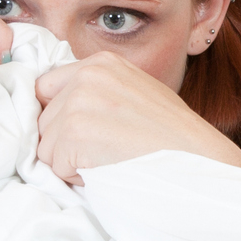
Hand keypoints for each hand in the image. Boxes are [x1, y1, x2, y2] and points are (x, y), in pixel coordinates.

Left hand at [34, 51, 240, 182]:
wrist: (198, 161)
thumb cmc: (171, 140)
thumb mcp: (135, 96)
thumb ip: (97, 94)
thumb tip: (55, 111)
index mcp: (101, 63)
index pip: (46, 89)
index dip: (59, 118)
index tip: (85, 134)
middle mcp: (86, 75)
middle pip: (42, 120)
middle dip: (65, 143)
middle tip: (107, 150)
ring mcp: (78, 102)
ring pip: (44, 146)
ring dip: (70, 162)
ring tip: (110, 159)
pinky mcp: (74, 132)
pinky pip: (54, 166)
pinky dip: (76, 177)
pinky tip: (107, 168)